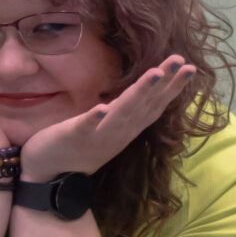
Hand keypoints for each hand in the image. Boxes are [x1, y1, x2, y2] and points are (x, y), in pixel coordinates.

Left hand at [18, 56, 197, 181]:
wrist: (46, 174)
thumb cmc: (78, 145)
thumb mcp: (108, 127)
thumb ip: (124, 111)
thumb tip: (142, 91)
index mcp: (125, 128)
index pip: (153, 106)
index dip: (172, 88)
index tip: (189, 68)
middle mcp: (117, 133)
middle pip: (144, 106)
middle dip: (164, 84)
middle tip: (182, 62)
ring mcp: (96, 136)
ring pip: (121, 113)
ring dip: (138, 94)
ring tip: (154, 74)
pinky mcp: (72, 138)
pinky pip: (84, 127)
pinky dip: (93, 119)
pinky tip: (101, 108)